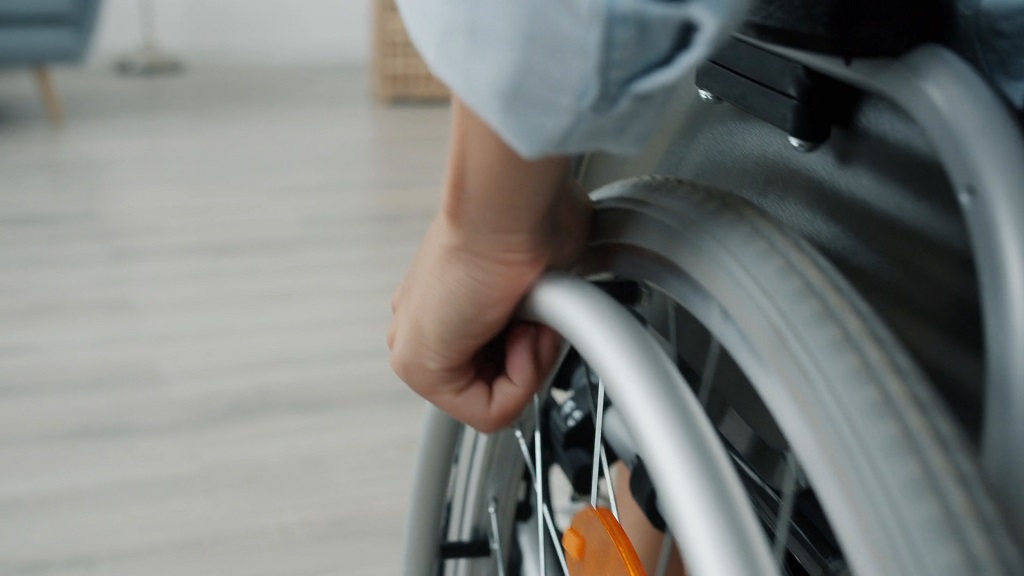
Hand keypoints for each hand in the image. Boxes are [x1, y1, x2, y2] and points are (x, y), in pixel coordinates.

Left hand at [387, 99, 589, 432]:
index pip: (500, 360)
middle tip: (540, 316)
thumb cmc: (528, 217)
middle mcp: (425, 325)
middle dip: (534, 357)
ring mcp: (417, 346)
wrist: (508, 204)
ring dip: (532, 363)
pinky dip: (523, 378)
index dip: (538, 347)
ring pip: (496, 400)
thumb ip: (544, 299)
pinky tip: (520, 333)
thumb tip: (564, 301)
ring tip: (530, 315)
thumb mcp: (547, 269)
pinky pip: (489, 412)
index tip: (547, 311)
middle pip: (496, 383)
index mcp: (447, 302)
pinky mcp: (419, 366)